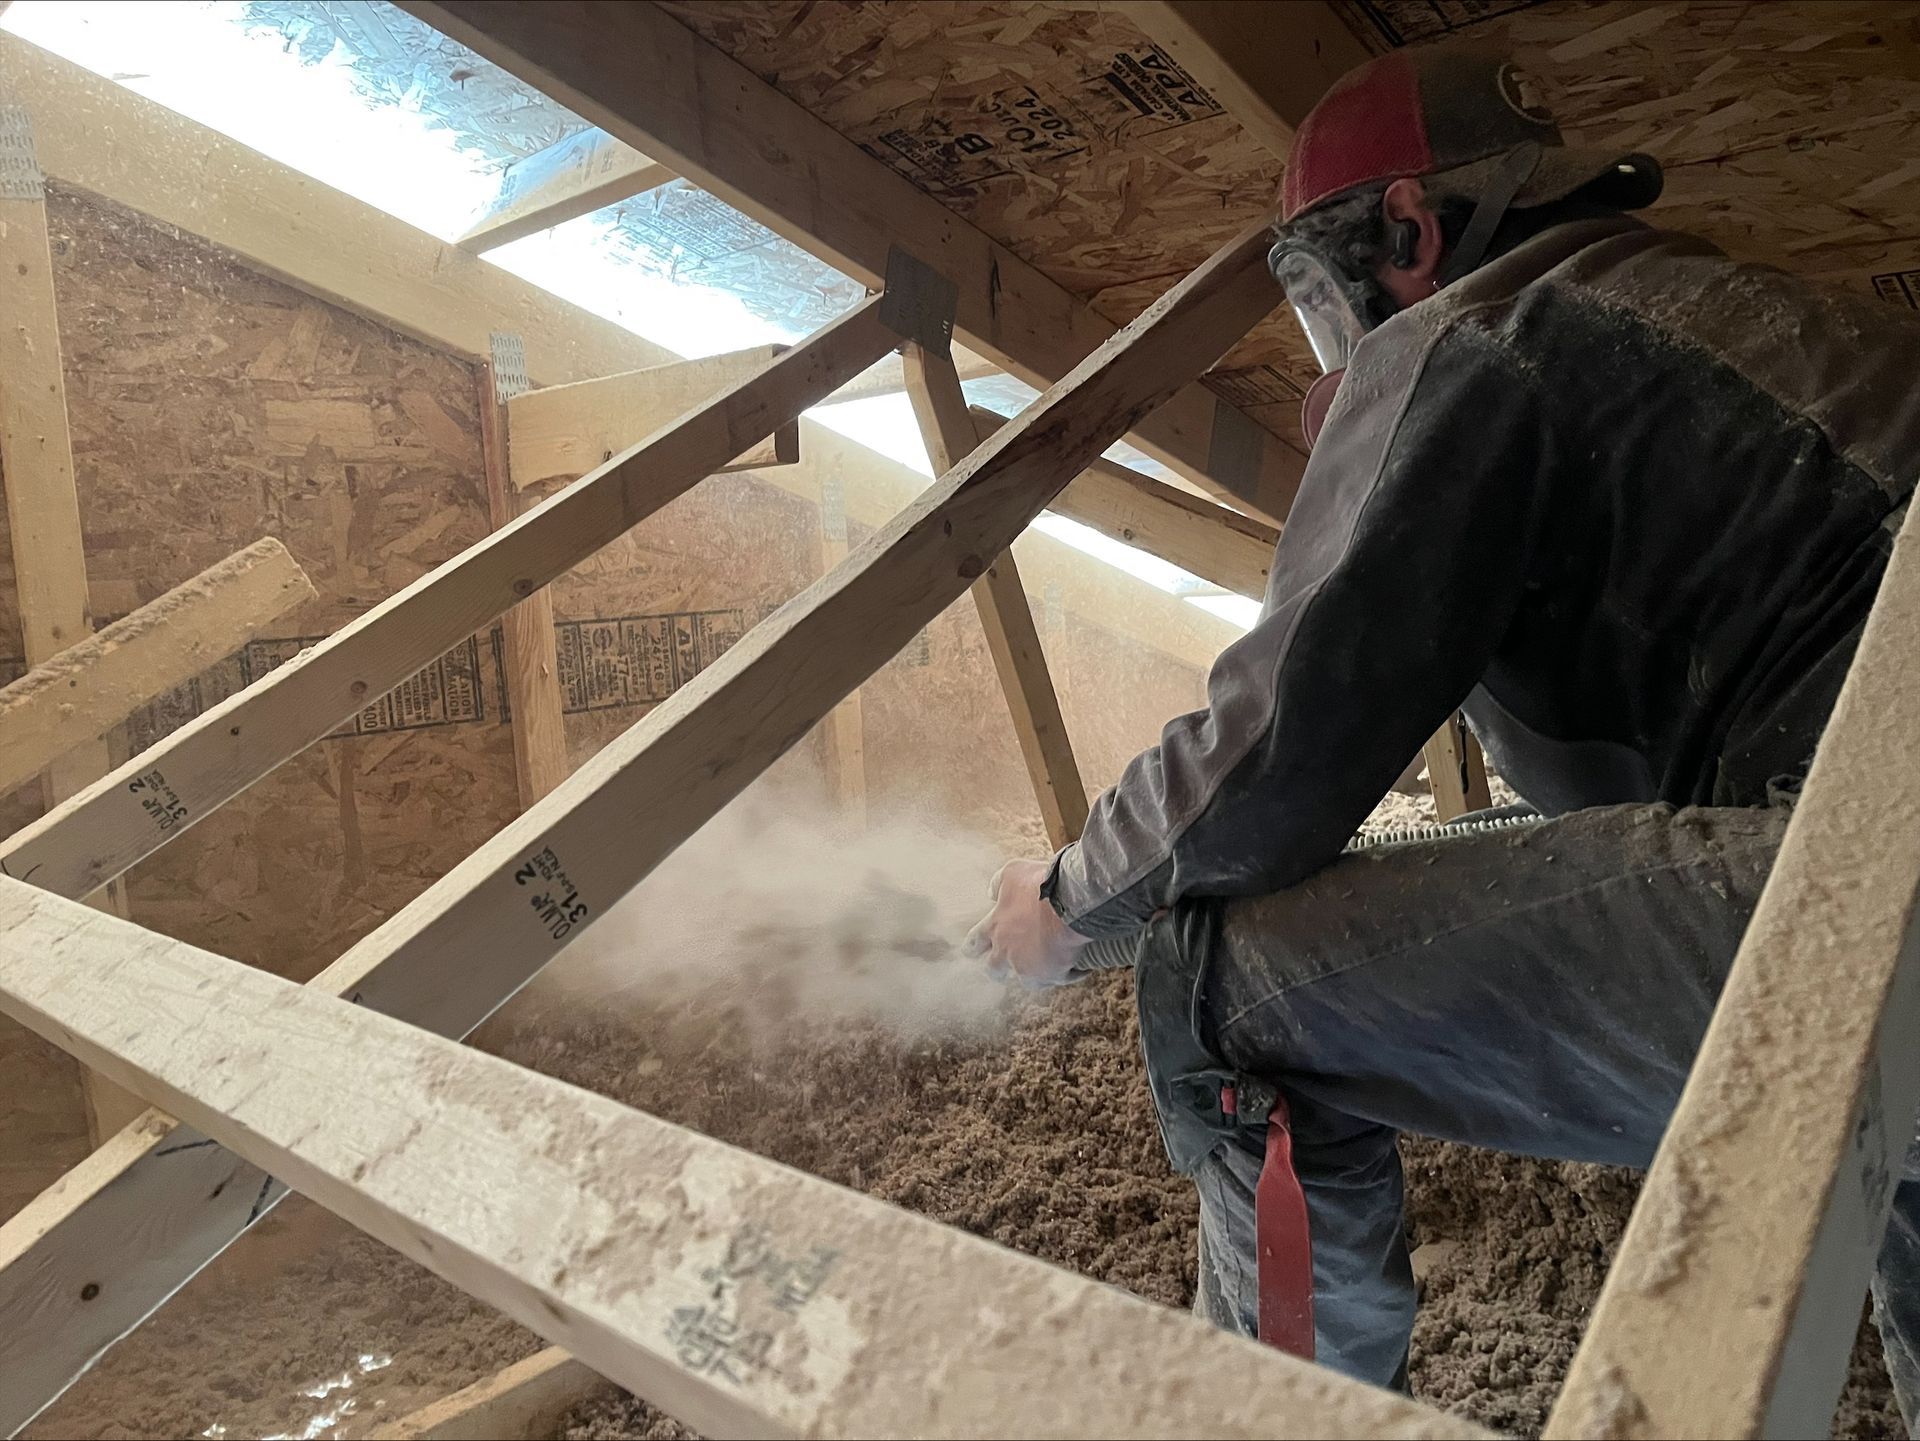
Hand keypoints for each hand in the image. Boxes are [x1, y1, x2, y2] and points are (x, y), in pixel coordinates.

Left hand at [963, 858, 1091, 988]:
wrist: (1069, 903)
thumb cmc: (1040, 885)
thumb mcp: (1012, 872)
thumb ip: (998, 883)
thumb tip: (990, 892)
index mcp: (995, 926)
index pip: (974, 942)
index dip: (973, 946)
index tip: (972, 950)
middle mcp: (1007, 951)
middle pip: (993, 969)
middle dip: (997, 969)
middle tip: (1002, 968)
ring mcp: (1028, 966)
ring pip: (1024, 980)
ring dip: (1032, 974)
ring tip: (1044, 969)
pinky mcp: (1051, 975)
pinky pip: (1058, 980)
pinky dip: (1067, 974)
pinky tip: (1078, 968)